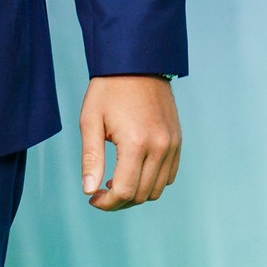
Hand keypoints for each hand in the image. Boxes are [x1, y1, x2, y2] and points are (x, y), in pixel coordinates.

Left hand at [79, 74, 179, 209]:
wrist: (137, 63)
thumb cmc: (109, 90)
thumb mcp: (91, 121)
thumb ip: (91, 158)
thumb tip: (89, 190)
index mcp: (135, 144)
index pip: (124, 191)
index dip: (106, 203)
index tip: (92, 198)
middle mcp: (159, 148)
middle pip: (141, 195)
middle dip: (118, 201)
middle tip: (100, 192)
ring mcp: (172, 145)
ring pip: (157, 190)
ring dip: (136, 193)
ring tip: (115, 182)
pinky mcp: (177, 142)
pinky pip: (169, 176)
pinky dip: (152, 182)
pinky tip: (134, 171)